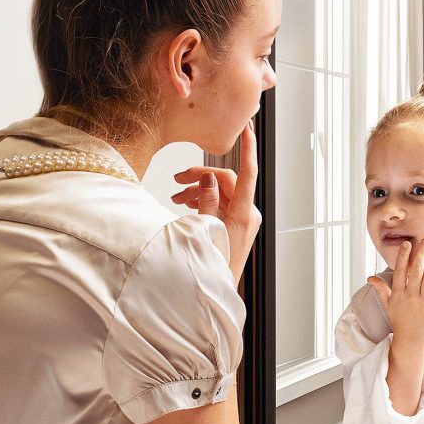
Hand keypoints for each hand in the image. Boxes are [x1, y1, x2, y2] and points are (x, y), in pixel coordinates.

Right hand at [170, 120, 260, 283]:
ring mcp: (243, 221)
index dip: (248, 148)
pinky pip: (222, 204)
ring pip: (221, 193)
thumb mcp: (202, 229)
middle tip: (176, 180)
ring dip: (199, 190)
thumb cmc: (208, 266)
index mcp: (243, 214)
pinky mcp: (237, 227)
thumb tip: (208, 176)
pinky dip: (205, 200)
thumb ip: (205, 200)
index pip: (248, 172)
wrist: (212, 295)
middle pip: (226, 181)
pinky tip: (186, 204)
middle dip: (200, 177)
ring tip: (176, 197)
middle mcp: (247, 215)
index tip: (247, 128)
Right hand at [367, 239, 423, 348]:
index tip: (407, 244)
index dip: (403, 257)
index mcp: (398, 294)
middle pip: (416, 272)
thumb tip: (370, 277)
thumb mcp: (387, 305)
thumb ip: (380, 289)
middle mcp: (410, 297)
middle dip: (421, 255)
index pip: (400, 271)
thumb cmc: (399, 320)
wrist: (411, 340)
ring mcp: (423, 303)